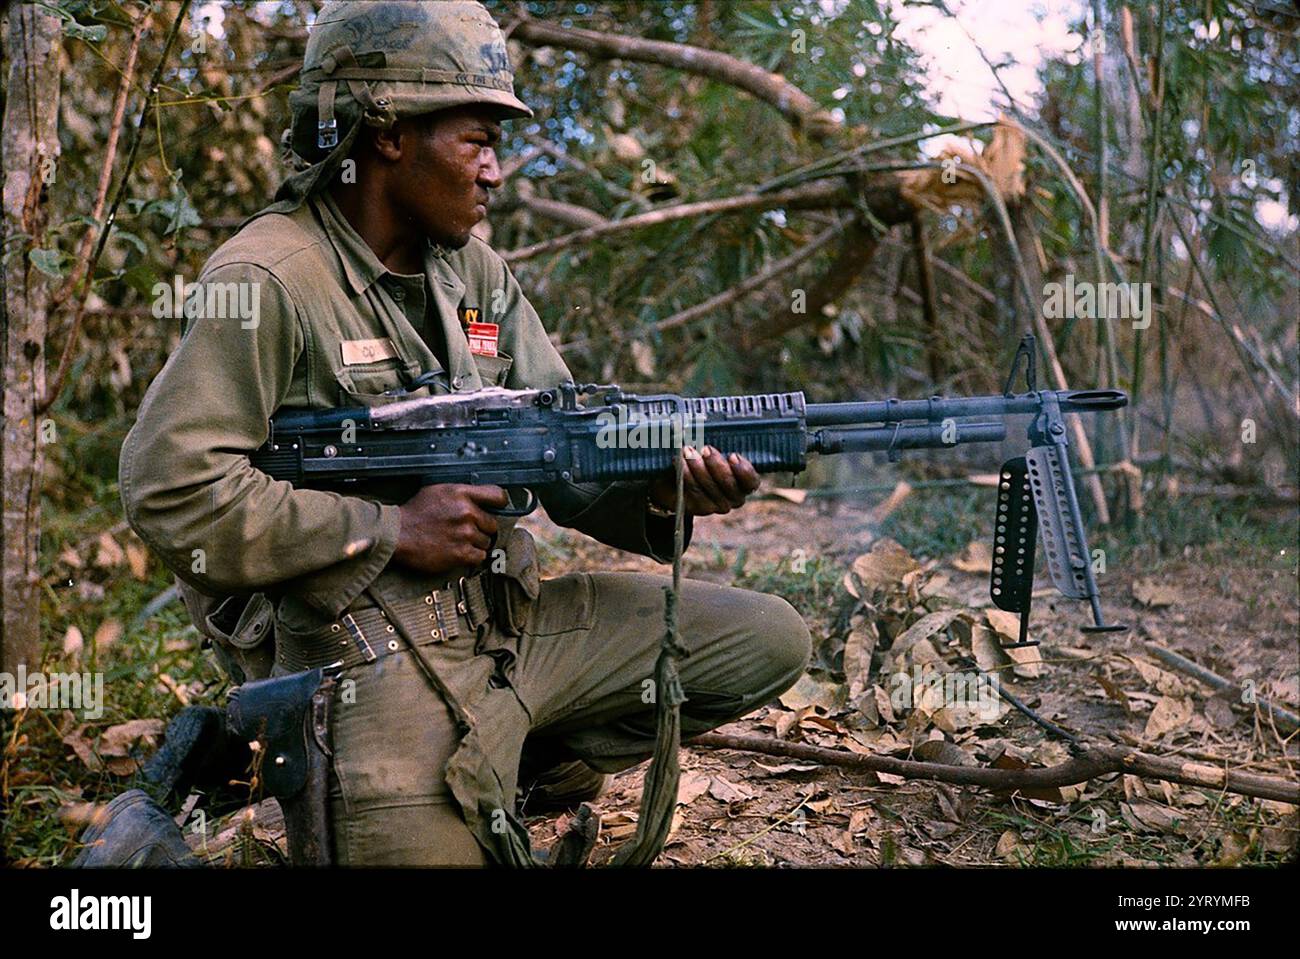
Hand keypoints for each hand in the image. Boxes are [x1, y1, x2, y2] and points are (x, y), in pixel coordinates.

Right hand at [392, 483, 507, 573]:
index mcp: (461, 493)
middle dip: (481, 528)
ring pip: (486, 542)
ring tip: (456, 541)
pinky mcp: (461, 553)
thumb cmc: (415, 513)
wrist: (397, 535)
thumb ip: (462, 494)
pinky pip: (480, 557)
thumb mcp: (438, 491)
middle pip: (492, 524)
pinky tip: (458, 552)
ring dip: (475, 544)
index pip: (497, 495)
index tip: (497, 509)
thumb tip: (480, 498)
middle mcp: (466, 512)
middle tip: (464, 530)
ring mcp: (465, 533)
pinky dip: (471, 557)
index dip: (500, 504)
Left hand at [648, 446, 760, 516]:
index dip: (744, 470)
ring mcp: (718, 505)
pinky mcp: (701, 508)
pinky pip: (695, 491)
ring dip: (698, 467)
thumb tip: (712, 426)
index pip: (751, 481)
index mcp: (744, 482)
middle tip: (705, 448)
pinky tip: (679, 462)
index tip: (733, 455)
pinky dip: (686, 475)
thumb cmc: (701, 460)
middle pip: (730, 484)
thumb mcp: (711, 450)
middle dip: (717, 465)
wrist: (675, 480)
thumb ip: (719, 443)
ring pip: (711, 488)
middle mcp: (735, 497)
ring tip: (687, 451)